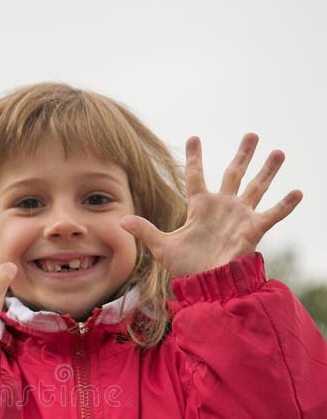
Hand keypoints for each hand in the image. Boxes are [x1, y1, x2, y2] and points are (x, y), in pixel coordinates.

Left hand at [119, 134, 302, 277]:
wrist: (205, 285)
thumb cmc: (186, 268)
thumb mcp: (162, 247)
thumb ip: (145, 230)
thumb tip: (120, 219)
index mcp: (200, 207)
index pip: (196, 176)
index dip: (195, 157)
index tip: (194, 137)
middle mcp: (222, 207)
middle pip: (234, 174)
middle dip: (243, 154)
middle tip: (252, 134)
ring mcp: (239, 217)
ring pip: (256, 187)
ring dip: (268, 170)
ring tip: (279, 151)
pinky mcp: (252, 230)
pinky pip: (272, 214)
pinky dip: (285, 205)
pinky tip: (298, 191)